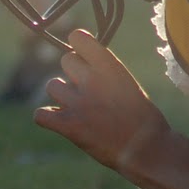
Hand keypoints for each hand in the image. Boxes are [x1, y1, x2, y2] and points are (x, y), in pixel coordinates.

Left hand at [32, 29, 169, 175]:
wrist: (147, 150)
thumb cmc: (142, 118)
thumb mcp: (127, 83)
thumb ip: (104, 71)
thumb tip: (82, 63)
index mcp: (109, 66)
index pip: (77, 38)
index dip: (79, 47)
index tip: (85, 57)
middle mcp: (91, 79)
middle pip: (66, 61)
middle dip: (75, 74)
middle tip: (88, 91)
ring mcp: (78, 102)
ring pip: (52, 86)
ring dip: (62, 96)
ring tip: (79, 109)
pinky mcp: (68, 125)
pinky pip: (40, 115)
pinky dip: (47, 119)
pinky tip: (60, 122)